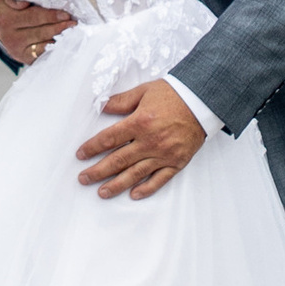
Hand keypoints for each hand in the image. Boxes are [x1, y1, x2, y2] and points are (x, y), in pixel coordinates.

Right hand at [0, 0, 74, 68]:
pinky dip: (53, 50)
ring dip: (60, 40)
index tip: (66, 14)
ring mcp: (17, 49)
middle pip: (42, 32)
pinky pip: (42, 55)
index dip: (52, 16)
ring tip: (74, 33)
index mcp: (6, 19)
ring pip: (44, 45)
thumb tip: (24, 4)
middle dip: (60, 27)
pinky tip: (64, 44)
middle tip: (74, 23)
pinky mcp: (23, 57)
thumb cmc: (2, 4)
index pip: (34, 17)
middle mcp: (11, 37)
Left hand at [77, 78, 205, 201]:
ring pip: (135, 174)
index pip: (109, 139)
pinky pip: (159, 179)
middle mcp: (150, 141)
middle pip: (118, 160)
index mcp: (140, 122)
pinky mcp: (177, 162)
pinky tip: (133, 194)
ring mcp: (164, 154)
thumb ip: (122, 101)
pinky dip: (146, 188)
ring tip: (101, 192)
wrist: (203, 102)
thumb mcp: (144, 91)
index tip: (81, 154)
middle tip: (83, 179)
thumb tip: (101, 107)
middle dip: (98, 171)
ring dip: (116, 185)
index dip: (92, 148)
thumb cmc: (173, 95)